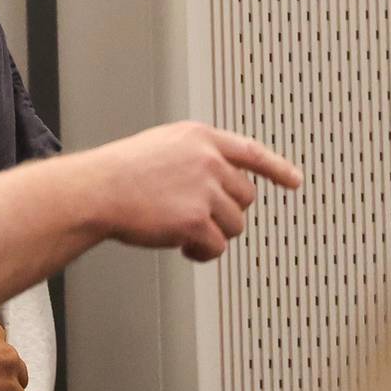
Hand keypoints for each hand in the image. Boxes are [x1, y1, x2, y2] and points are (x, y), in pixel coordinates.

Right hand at [84, 121, 302, 260]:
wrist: (97, 190)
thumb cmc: (119, 172)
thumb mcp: (162, 147)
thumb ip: (195, 158)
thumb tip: (221, 184)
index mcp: (199, 138)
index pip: (251, 152)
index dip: (276, 167)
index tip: (293, 180)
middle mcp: (208, 160)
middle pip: (244, 197)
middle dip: (224, 211)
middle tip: (195, 216)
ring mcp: (204, 189)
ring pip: (235, 225)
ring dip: (212, 233)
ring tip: (182, 230)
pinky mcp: (197, 220)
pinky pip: (217, 246)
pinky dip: (201, 252)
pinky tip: (182, 246)